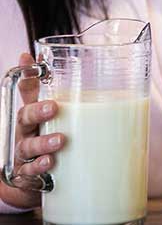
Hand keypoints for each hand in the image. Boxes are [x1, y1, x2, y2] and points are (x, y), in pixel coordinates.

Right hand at [0, 53, 64, 208]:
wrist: (34, 177)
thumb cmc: (44, 139)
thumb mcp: (52, 118)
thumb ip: (57, 96)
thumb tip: (61, 68)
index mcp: (33, 116)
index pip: (28, 93)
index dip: (27, 75)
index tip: (28, 58)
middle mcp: (26, 132)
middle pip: (25, 118)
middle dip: (37, 111)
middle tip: (53, 107)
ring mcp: (26, 153)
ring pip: (28, 146)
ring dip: (43, 143)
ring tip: (60, 141)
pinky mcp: (29, 174)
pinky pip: (31, 171)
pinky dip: (39, 167)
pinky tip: (50, 163)